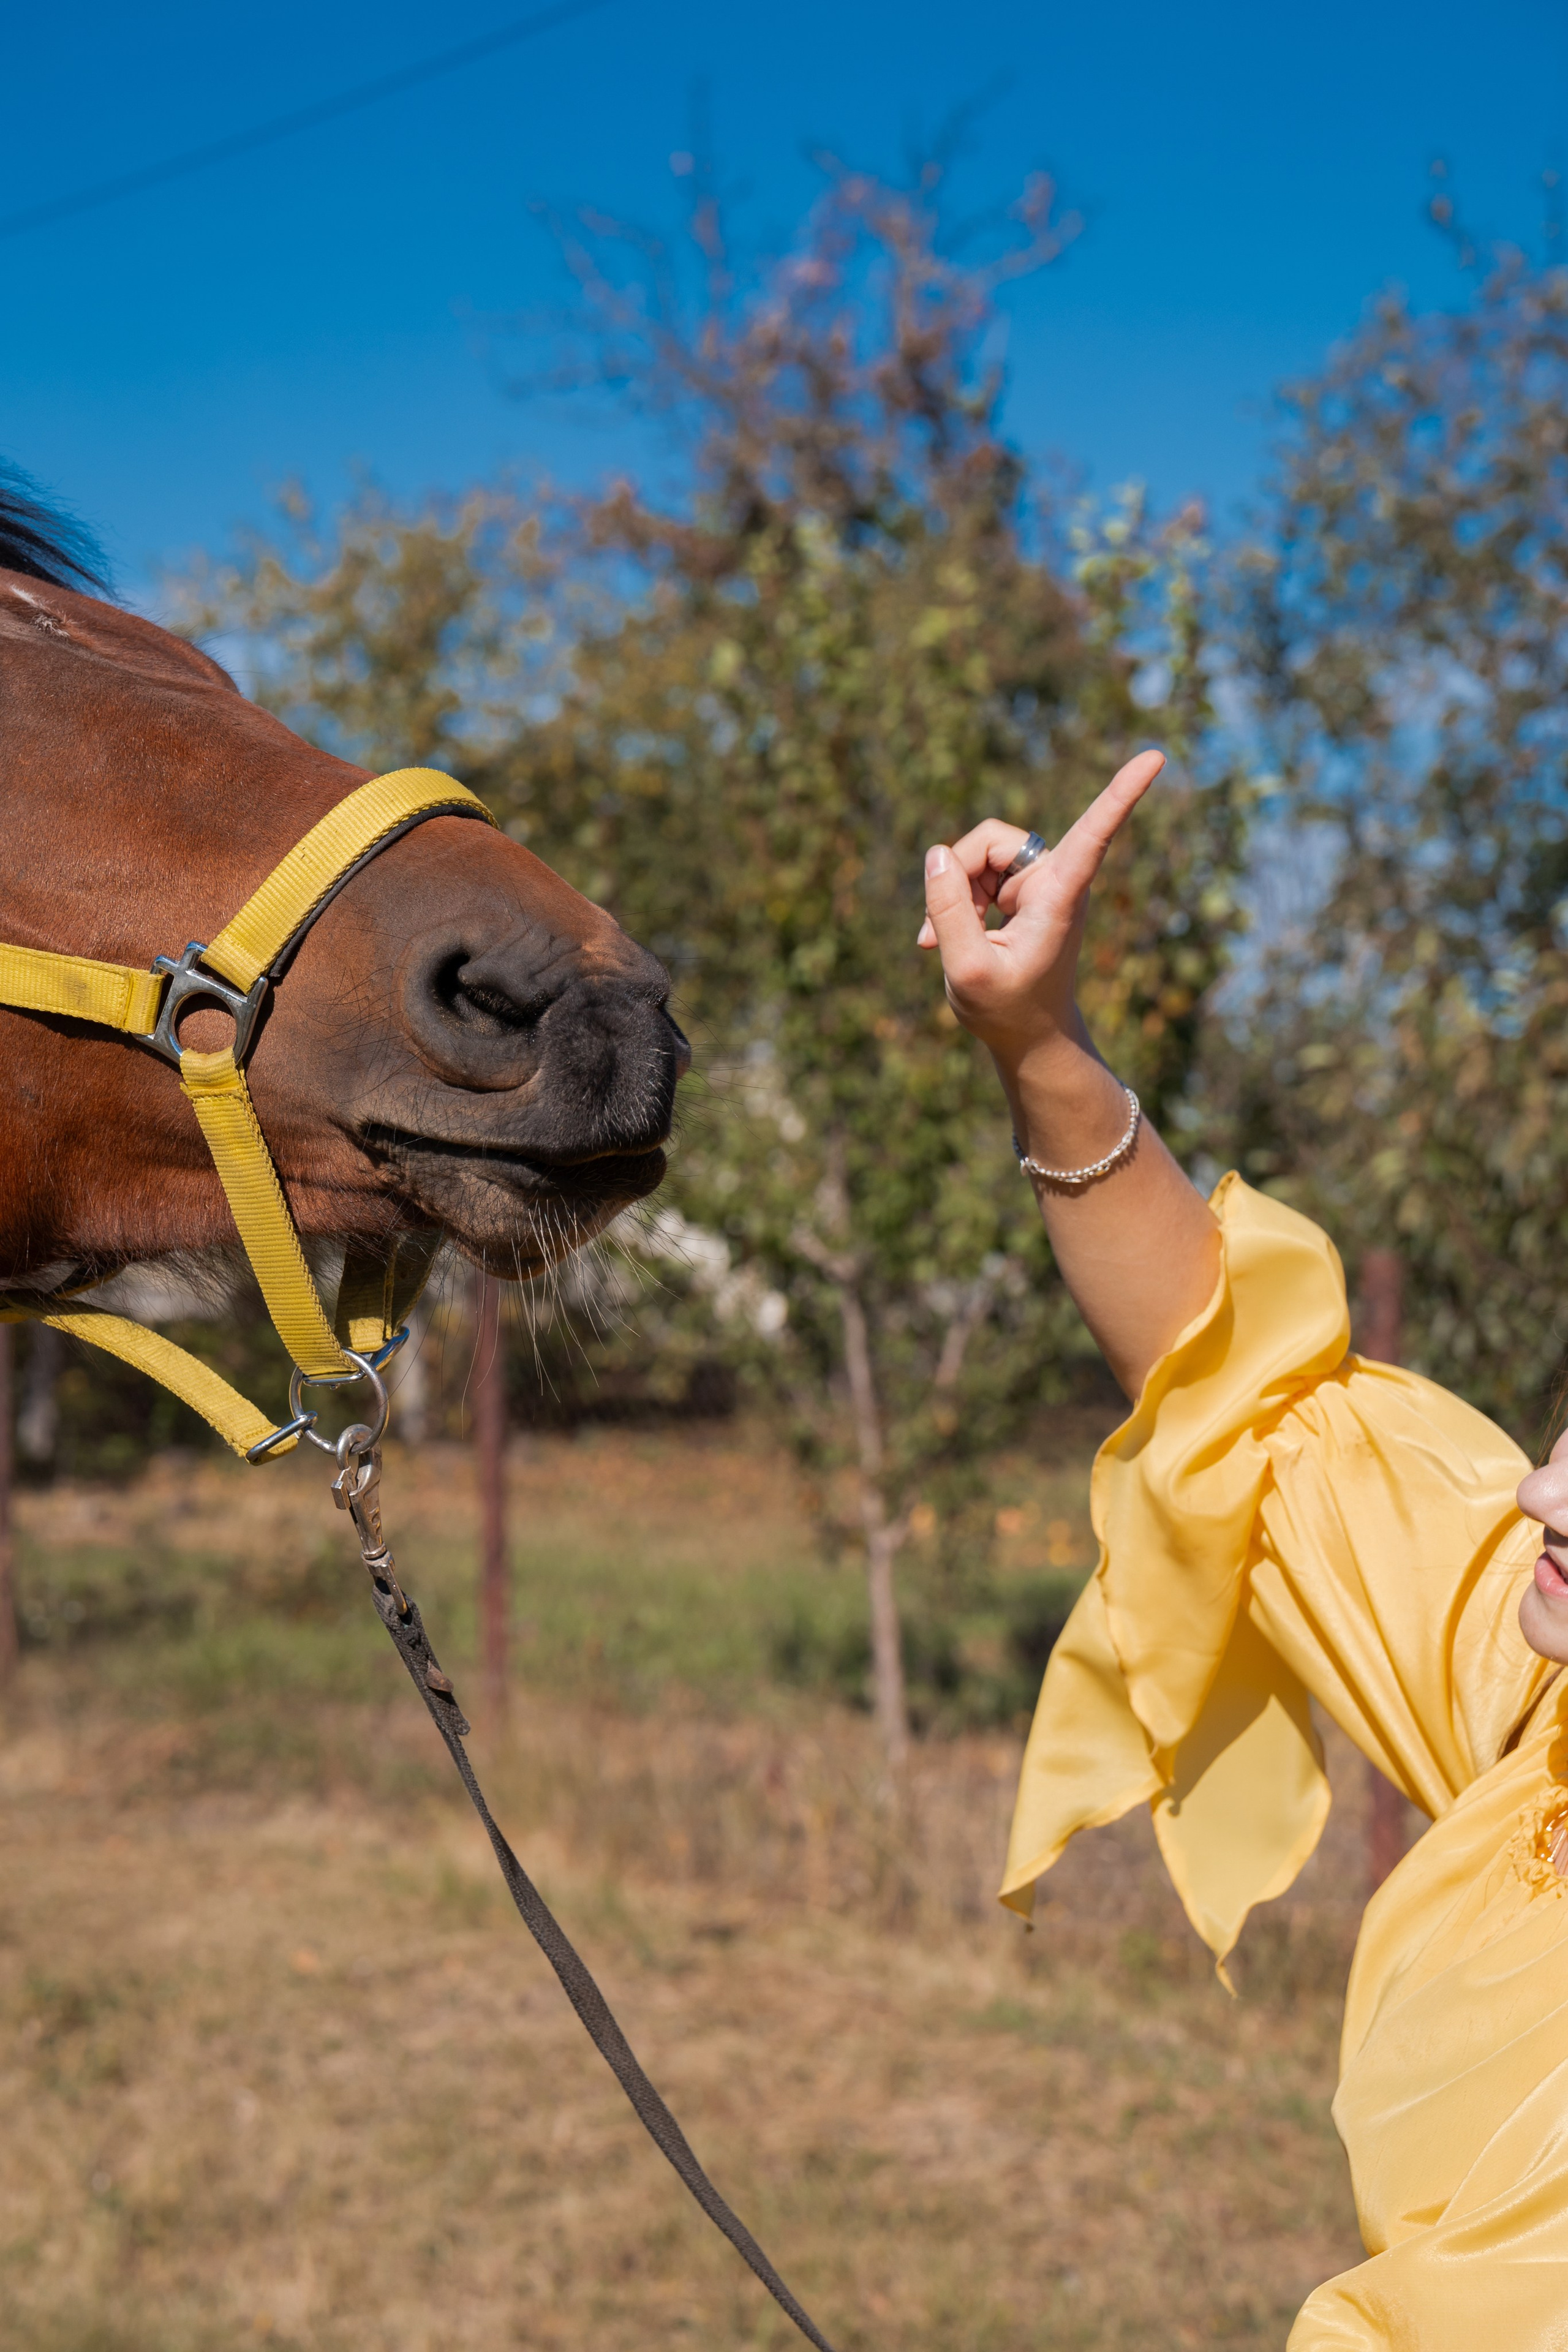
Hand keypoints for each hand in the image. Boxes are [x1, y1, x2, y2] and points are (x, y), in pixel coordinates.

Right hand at [917, 750, 1164, 1073]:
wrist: (1028, 1035)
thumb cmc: (1006, 1010)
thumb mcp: (967, 969)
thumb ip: (950, 911)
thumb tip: (937, 854)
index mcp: (1060, 897)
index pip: (1095, 835)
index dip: (1121, 795)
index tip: (1156, 758)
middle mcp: (1056, 879)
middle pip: (991, 840)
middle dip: (956, 878)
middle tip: (934, 935)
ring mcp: (1039, 881)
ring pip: (977, 854)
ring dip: (953, 894)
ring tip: (940, 943)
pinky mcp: (1022, 887)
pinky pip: (975, 871)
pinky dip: (956, 901)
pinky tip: (944, 938)